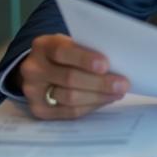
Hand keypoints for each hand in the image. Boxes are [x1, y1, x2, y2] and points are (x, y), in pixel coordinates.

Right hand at [14, 34, 129, 119]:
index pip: (63, 52)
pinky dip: (90, 106)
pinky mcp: (38, 110)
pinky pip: (69, 112)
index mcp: (43, 46)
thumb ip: (87, 50)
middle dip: (100, 82)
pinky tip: (104, 100)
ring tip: (117, 93)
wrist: (40, 69)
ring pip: (70, 98)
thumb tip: (116, 65)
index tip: (106, 65)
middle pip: (70, 78)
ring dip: (98, 96)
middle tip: (122, 84)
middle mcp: (34, 69)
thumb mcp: (71, 44)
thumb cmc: (65, 54)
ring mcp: (33, 91)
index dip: (85, 59)